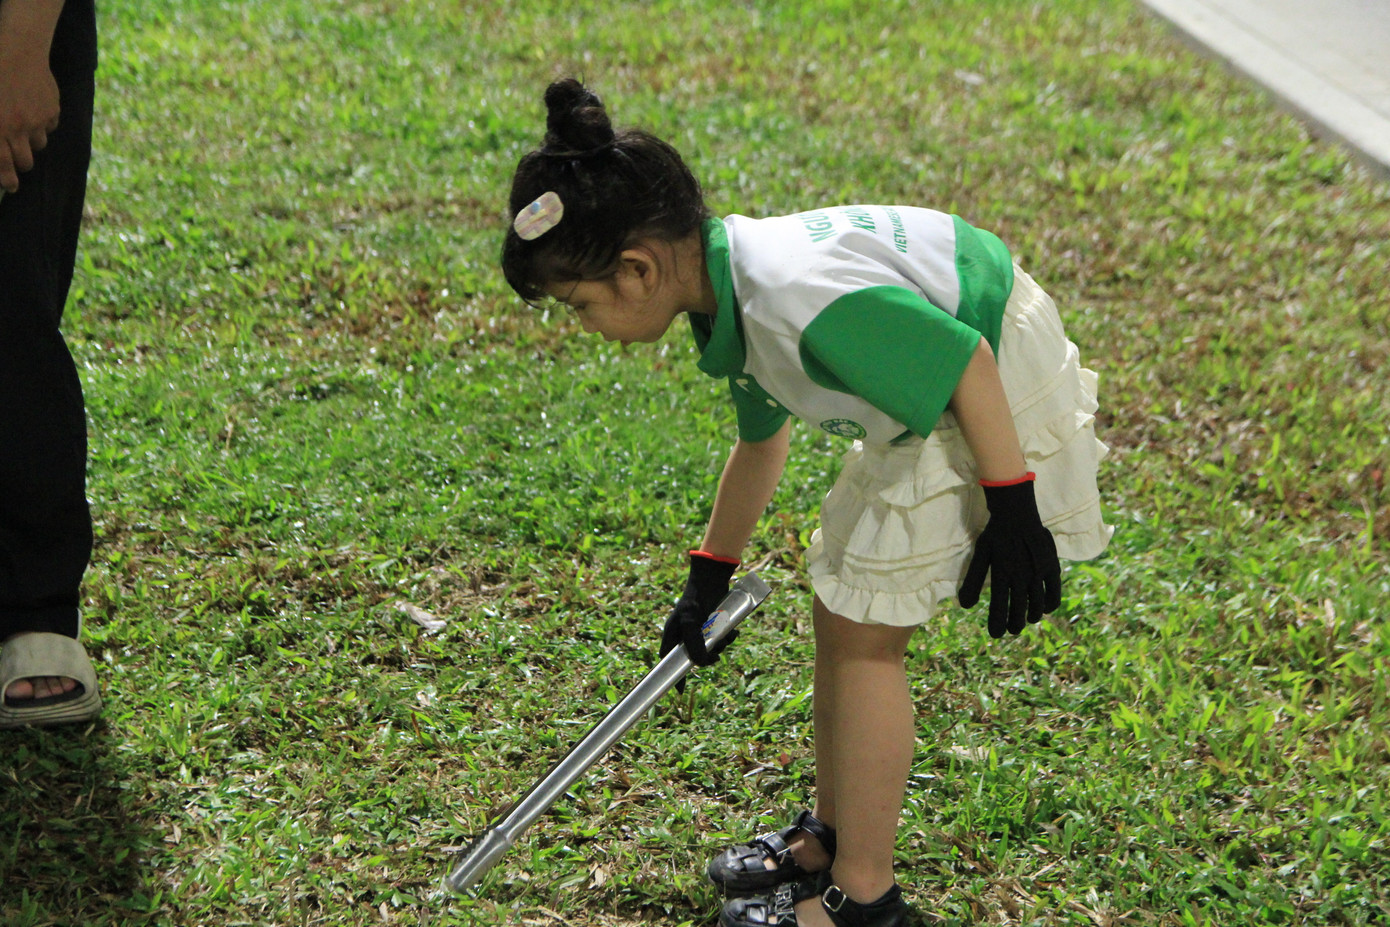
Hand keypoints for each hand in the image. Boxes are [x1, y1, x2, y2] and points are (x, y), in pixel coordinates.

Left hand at [0, 21, 61, 192]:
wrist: (16, 47)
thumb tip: (0, 151)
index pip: (3, 164)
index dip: (7, 180)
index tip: (11, 187)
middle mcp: (18, 128)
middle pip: (25, 161)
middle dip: (21, 165)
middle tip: (16, 161)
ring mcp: (37, 119)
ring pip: (39, 144)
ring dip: (31, 141)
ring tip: (22, 128)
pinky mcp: (52, 110)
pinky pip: (50, 125)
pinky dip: (43, 122)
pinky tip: (33, 108)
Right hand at [660, 550, 738, 665]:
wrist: (711, 579)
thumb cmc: (695, 600)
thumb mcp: (692, 624)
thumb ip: (695, 646)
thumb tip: (700, 665)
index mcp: (672, 635)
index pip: (670, 661)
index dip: (674, 676)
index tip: (679, 691)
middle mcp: (684, 634)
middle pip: (695, 657)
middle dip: (708, 656)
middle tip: (716, 654)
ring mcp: (699, 629)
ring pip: (711, 648)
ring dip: (721, 645)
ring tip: (726, 636)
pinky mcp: (714, 624)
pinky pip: (722, 638)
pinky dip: (729, 637)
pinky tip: (733, 631)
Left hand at [958, 474, 1061, 637]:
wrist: (1017, 513)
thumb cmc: (995, 535)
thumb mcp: (979, 555)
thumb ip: (972, 581)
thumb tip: (964, 606)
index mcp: (1002, 574)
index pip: (1000, 607)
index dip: (997, 624)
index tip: (995, 635)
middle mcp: (1021, 576)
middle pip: (1019, 609)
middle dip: (1014, 624)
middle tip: (1011, 631)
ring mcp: (1038, 572)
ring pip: (1036, 604)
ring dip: (1030, 616)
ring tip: (1025, 621)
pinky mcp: (1051, 566)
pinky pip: (1053, 592)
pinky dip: (1049, 604)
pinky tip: (1044, 609)